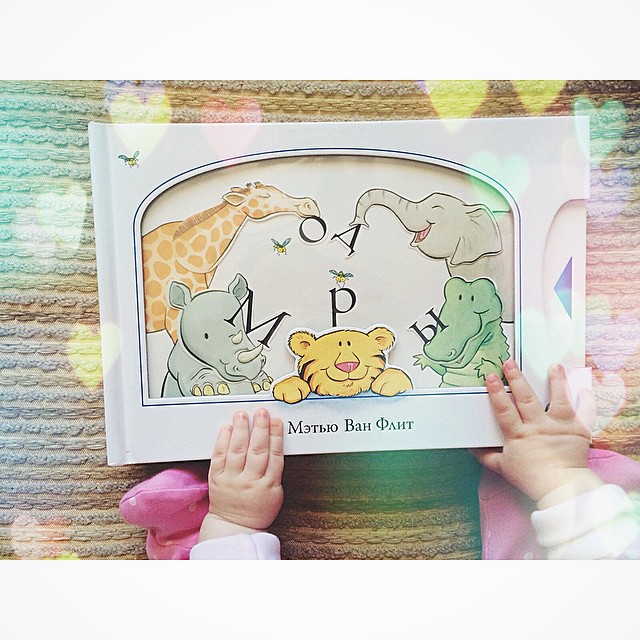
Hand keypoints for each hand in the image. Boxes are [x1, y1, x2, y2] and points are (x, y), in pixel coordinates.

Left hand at [198, 409, 283, 541]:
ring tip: (242, 415)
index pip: (274, 456)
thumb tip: (274, 440)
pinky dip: (222, 441)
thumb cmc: (258, 507)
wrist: (234, 525)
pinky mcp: (216, 479)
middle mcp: (250, 482)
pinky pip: (219, 457)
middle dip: (260, 429)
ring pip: (237, 451)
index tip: (276, 421)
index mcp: (268, 486)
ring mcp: (232, 480)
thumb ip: (275, 469)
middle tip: (261, 413)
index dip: (276, 436)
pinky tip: (227, 428)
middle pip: (257, 451)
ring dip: (240, 430)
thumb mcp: (275, 493)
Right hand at [472, 360, 600, 507]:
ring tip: (553, 366)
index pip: (504, 410)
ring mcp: (559, 426)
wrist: (561, 489)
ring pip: (557, 399)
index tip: (491, 376)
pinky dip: (586, 400)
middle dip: (517, 379)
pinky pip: (584, 412)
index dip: (497, 392)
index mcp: (518, 435)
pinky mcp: (578, 430)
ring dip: (555, 381)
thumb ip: (486, 456)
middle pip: (525, 399)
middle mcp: (538, 427)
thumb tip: (470, 448)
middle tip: (510, 363)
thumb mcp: (502, 468)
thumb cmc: (530, 478)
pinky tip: (585, 388)